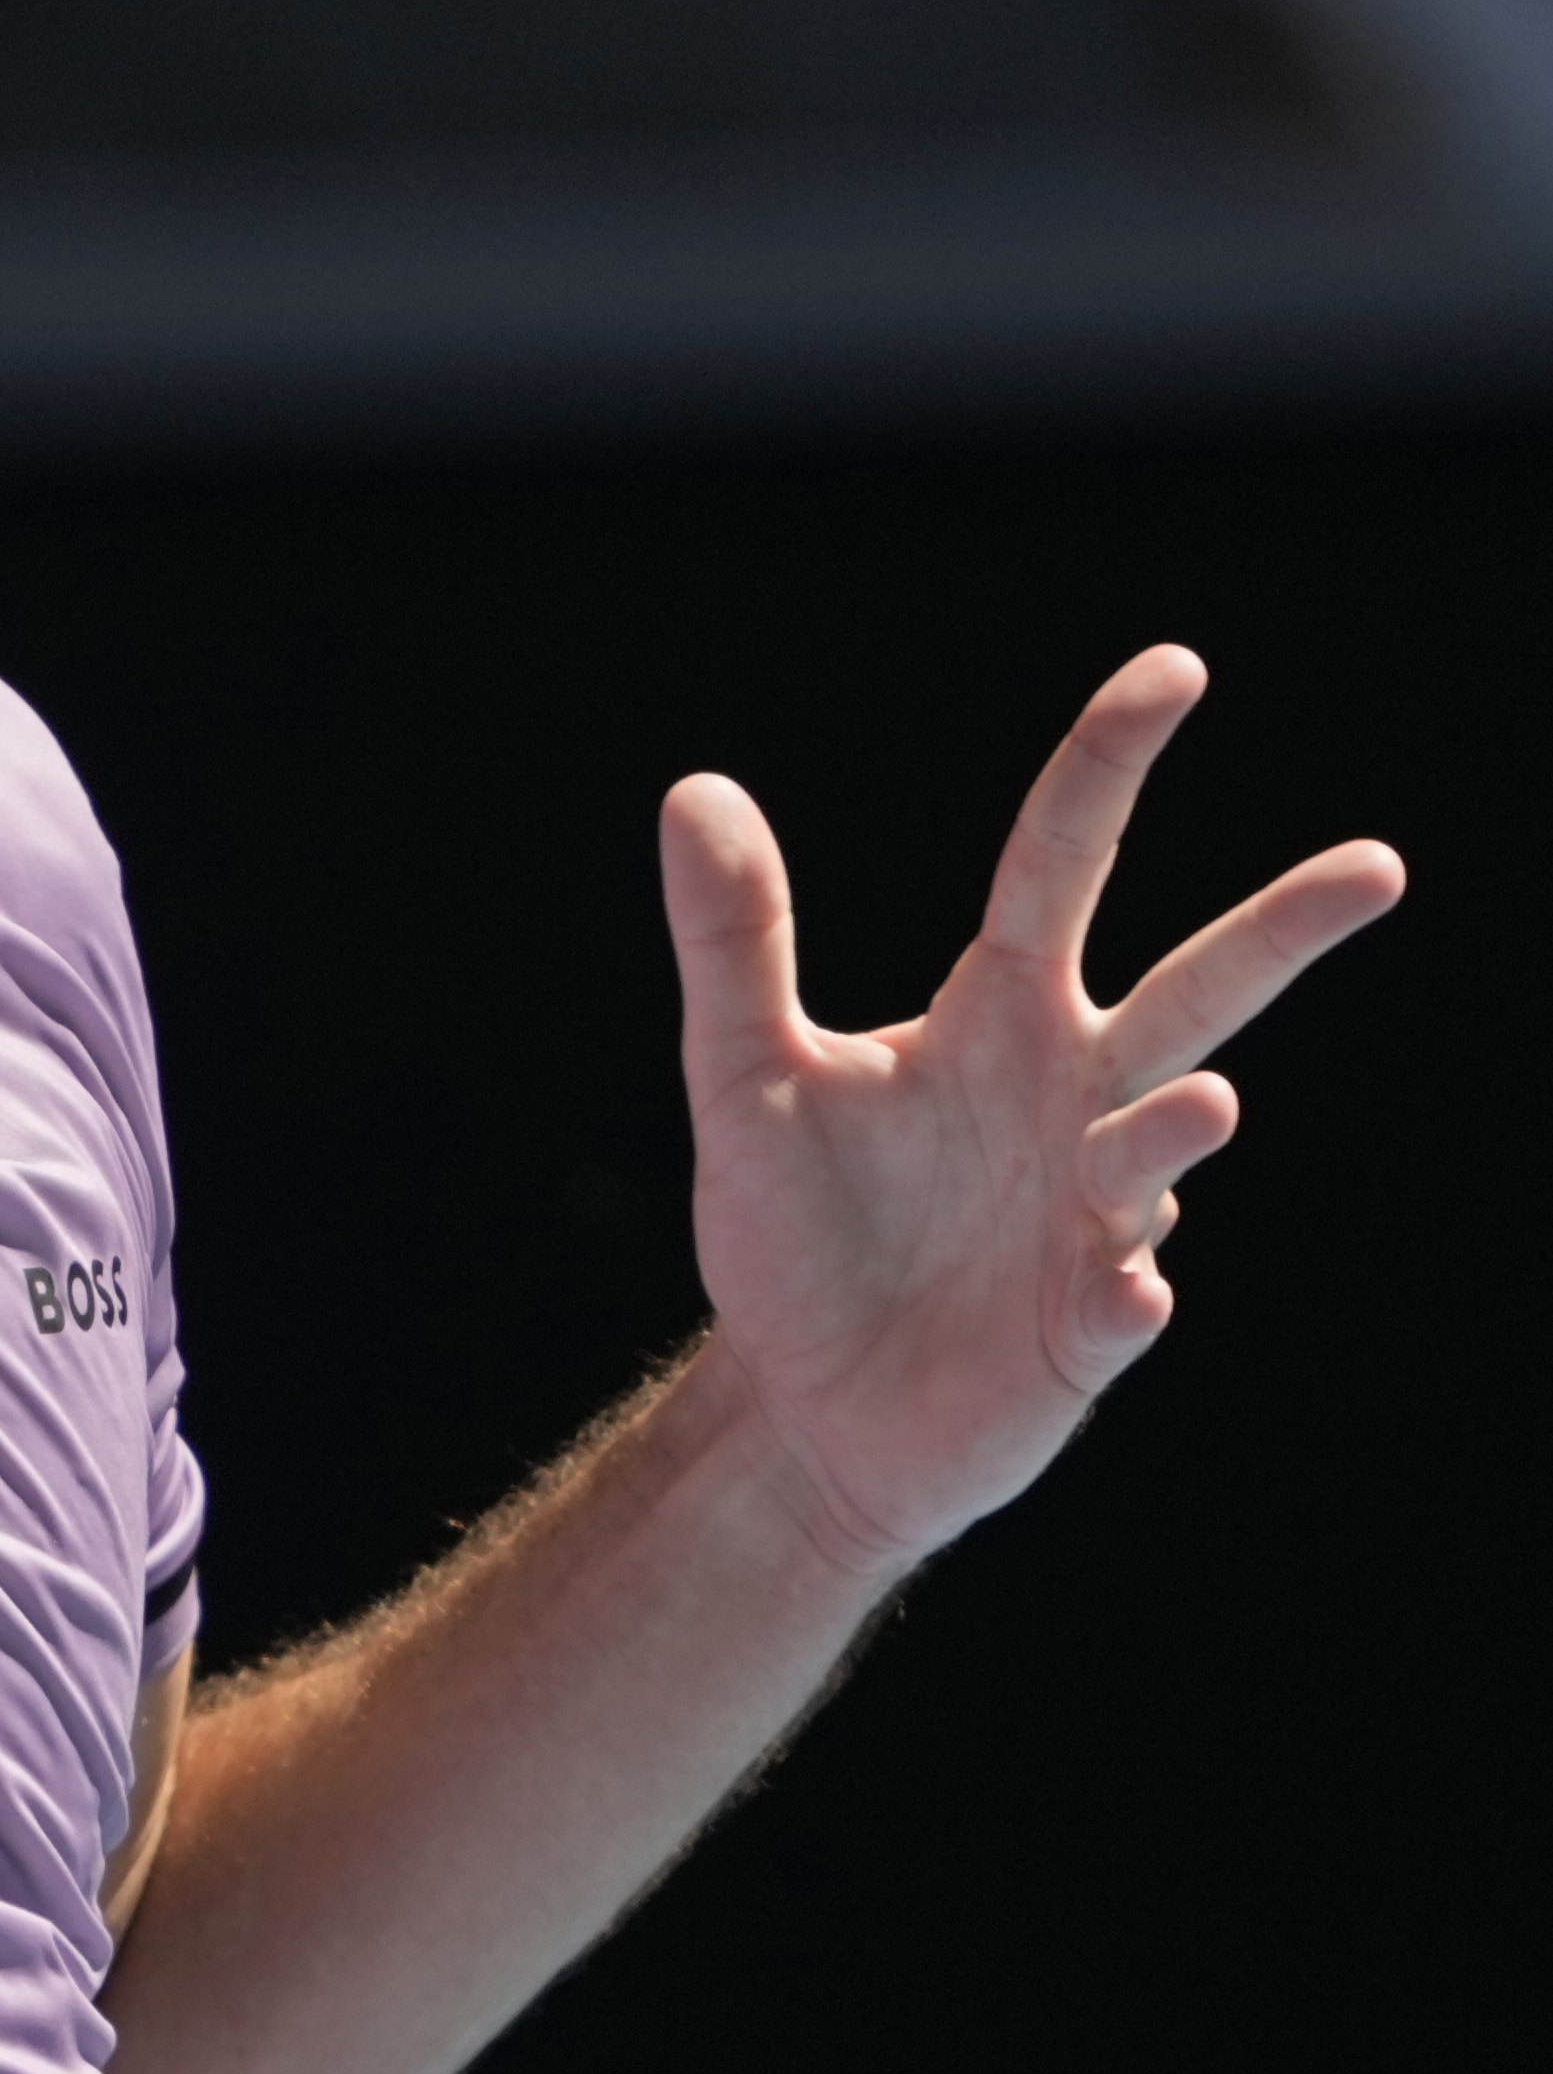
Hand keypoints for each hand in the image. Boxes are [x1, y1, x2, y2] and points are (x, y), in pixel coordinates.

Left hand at [662, 645, 1404, 1577]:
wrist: (802, 1405)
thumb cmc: (793, 1233)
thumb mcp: (743, 1077)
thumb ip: (733, 941)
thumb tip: (696, 789)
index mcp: (995, 1018)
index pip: (1060, 865)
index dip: (1110, 765)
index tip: (1176, 668)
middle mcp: (1071, 1097)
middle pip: (1195, 989)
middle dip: (1283, 930)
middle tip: (1377, 864)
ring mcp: (1094, 1211)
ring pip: (1161, 1145)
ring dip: (1181, 1124)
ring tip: (1200, 1103)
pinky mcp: (1087, 1327)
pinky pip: (1126, 1299)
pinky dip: (1130, 1290)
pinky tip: (1126, 1288)